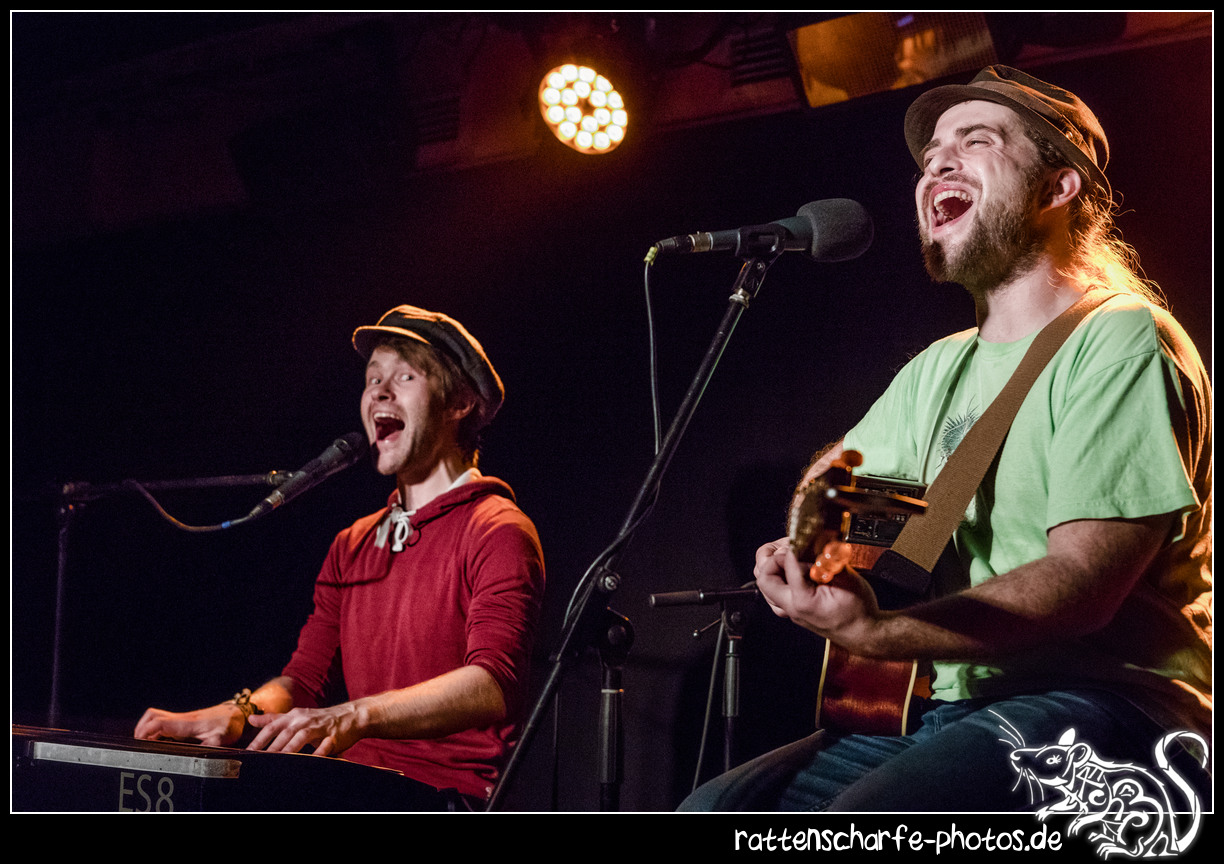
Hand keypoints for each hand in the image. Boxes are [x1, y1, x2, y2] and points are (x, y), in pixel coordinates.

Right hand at [134, 703, 245, 747]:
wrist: (236, 713)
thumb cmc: (229, 725)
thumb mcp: (223, 738)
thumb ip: (211, 746)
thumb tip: (202, 755)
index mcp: (187, 723)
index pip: (160, 723)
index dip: (146, 731)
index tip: (139, 743)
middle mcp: (181, 719)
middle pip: (152, 716)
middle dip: (141, 729)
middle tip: (139, 744)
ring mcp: (181, 719)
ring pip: (155, 717)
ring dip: (146, 728)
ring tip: (145, 743)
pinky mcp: (183, 721)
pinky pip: (163, 722)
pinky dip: (155, 730)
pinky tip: (157, 741)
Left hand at [246, 703, 362, 757]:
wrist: (351, 715)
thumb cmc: (321, 720)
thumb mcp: (296, 716)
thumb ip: (274, 719)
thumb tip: (251, 719)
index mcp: (293, 716)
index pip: (271, 727)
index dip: (258, 740)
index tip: (246, 752)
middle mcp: (303, 719)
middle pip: (283, 733)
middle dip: (269, 747)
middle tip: (257, 760)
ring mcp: (318, 726)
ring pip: (299, 737)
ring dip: (288, 749)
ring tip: (277, 760)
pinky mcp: (331, 735)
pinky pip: (322, 745)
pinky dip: (315, 752)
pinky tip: (309, 760)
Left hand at [754, 536, 881, 650]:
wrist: (863, 633)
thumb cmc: (859, 611)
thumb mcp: (848, 580)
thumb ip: (829, 560)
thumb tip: (816, 541)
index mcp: (803, 600)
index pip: (786, 565)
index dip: (793, 548)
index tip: (802, 540)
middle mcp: (791, 607)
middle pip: (763, 575)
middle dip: (772, 555)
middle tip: (790, 546)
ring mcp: (790, 610)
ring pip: (765, 583)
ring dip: (773, 564)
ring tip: (790, 553)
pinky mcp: (792, 609)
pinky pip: (773, 590)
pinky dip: (778, 575)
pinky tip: (792, 567)